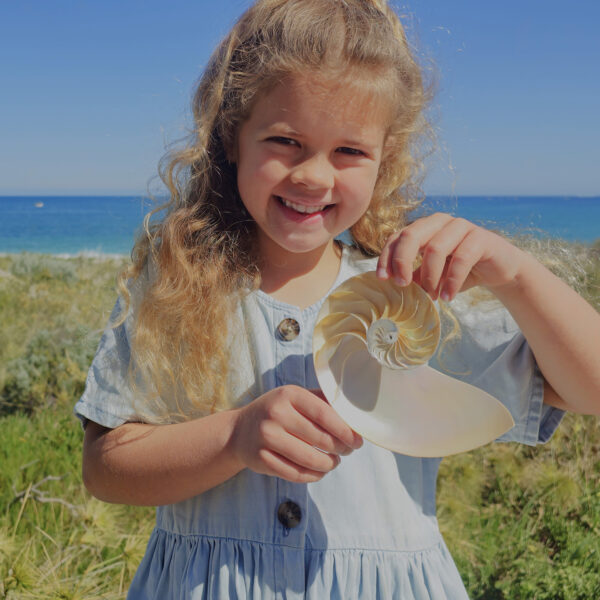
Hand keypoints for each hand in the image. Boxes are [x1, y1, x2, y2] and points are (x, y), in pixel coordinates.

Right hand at [230, 385, 362, 482]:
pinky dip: (313, 476)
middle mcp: (276, 413)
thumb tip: (354, 415)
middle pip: (319, 438)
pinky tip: (320, 471)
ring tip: (334, 462)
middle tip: (348, 451)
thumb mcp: (295, 398)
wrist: (240, 430)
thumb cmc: (277, 412)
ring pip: (309, 459)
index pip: (325, 414)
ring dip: (328, 464)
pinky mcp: (261, 459)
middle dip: (340, 448)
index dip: (345, 430)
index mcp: (289, 394)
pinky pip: (295, 473)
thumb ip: (321, 401)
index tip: (357, 440)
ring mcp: (266, 437)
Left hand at [377, 213, 527, 300]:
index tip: (382, 279)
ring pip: (435, 248)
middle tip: (402, 285)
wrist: (499, 269)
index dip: (387, 257)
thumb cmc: (460, 271)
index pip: (397, 237)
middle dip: (402, 261)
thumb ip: (412, 274)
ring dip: (430, 277)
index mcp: (424, 227)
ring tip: (432, 297)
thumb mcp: (432, 275)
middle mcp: (440, 222)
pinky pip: (461, 258)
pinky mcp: (481, 237)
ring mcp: (461, 226)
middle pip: (411, 235)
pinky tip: (447, 297)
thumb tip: (389, 282)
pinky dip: (451, 281)